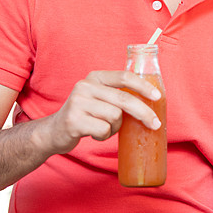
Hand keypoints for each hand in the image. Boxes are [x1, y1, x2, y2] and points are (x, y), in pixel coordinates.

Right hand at [37, 70, 162, 154]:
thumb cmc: (86, 115)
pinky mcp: (73, 120)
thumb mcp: (100, 98)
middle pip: (124, 99)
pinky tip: (93, 133)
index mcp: (95, 77)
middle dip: (143, 113)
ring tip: (103, 128)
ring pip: (115, 116)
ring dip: (115, 127)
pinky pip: (103, 130)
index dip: (143, 86)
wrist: (54, 131)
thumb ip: (118, 94)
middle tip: (155, 124)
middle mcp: (85, 86)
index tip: (158, 96)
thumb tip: (152, 101)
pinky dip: (104, 136)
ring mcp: (78, 102)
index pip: (124, 77)